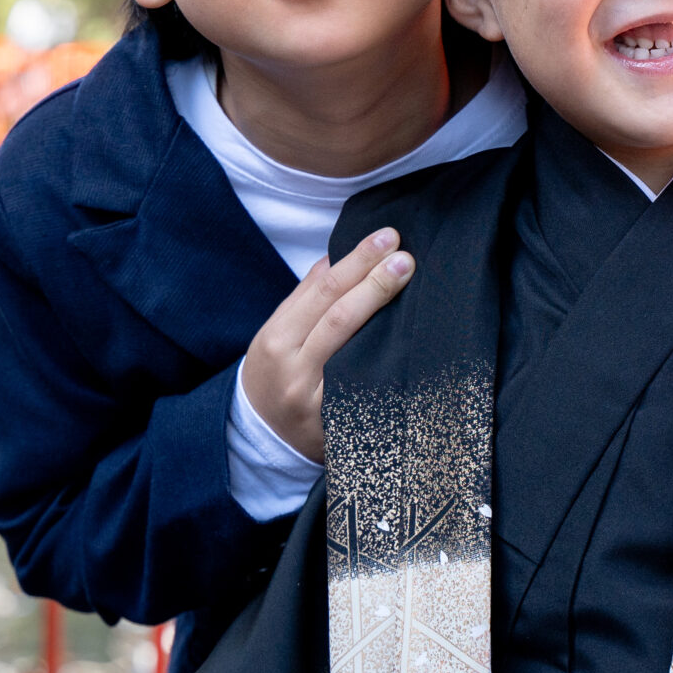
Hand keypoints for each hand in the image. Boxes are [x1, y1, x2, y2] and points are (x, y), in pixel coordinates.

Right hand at [239, 228, 414, 463]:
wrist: (264, 436)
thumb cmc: (277, 372)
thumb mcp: (279, 333)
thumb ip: (307, 296)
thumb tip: (339, 255)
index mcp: (276, 339)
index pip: (321, 291)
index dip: (356, 260)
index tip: (386, 236)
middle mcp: (293, 368)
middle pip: (339, 315)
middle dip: (374, 279)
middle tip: (405, 255)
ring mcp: (315, 398)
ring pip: (353, 347)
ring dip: (383, 307)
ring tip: (408, 278)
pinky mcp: (338, 422)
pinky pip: (365, 384)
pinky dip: (386, 355)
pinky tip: (408, 334)